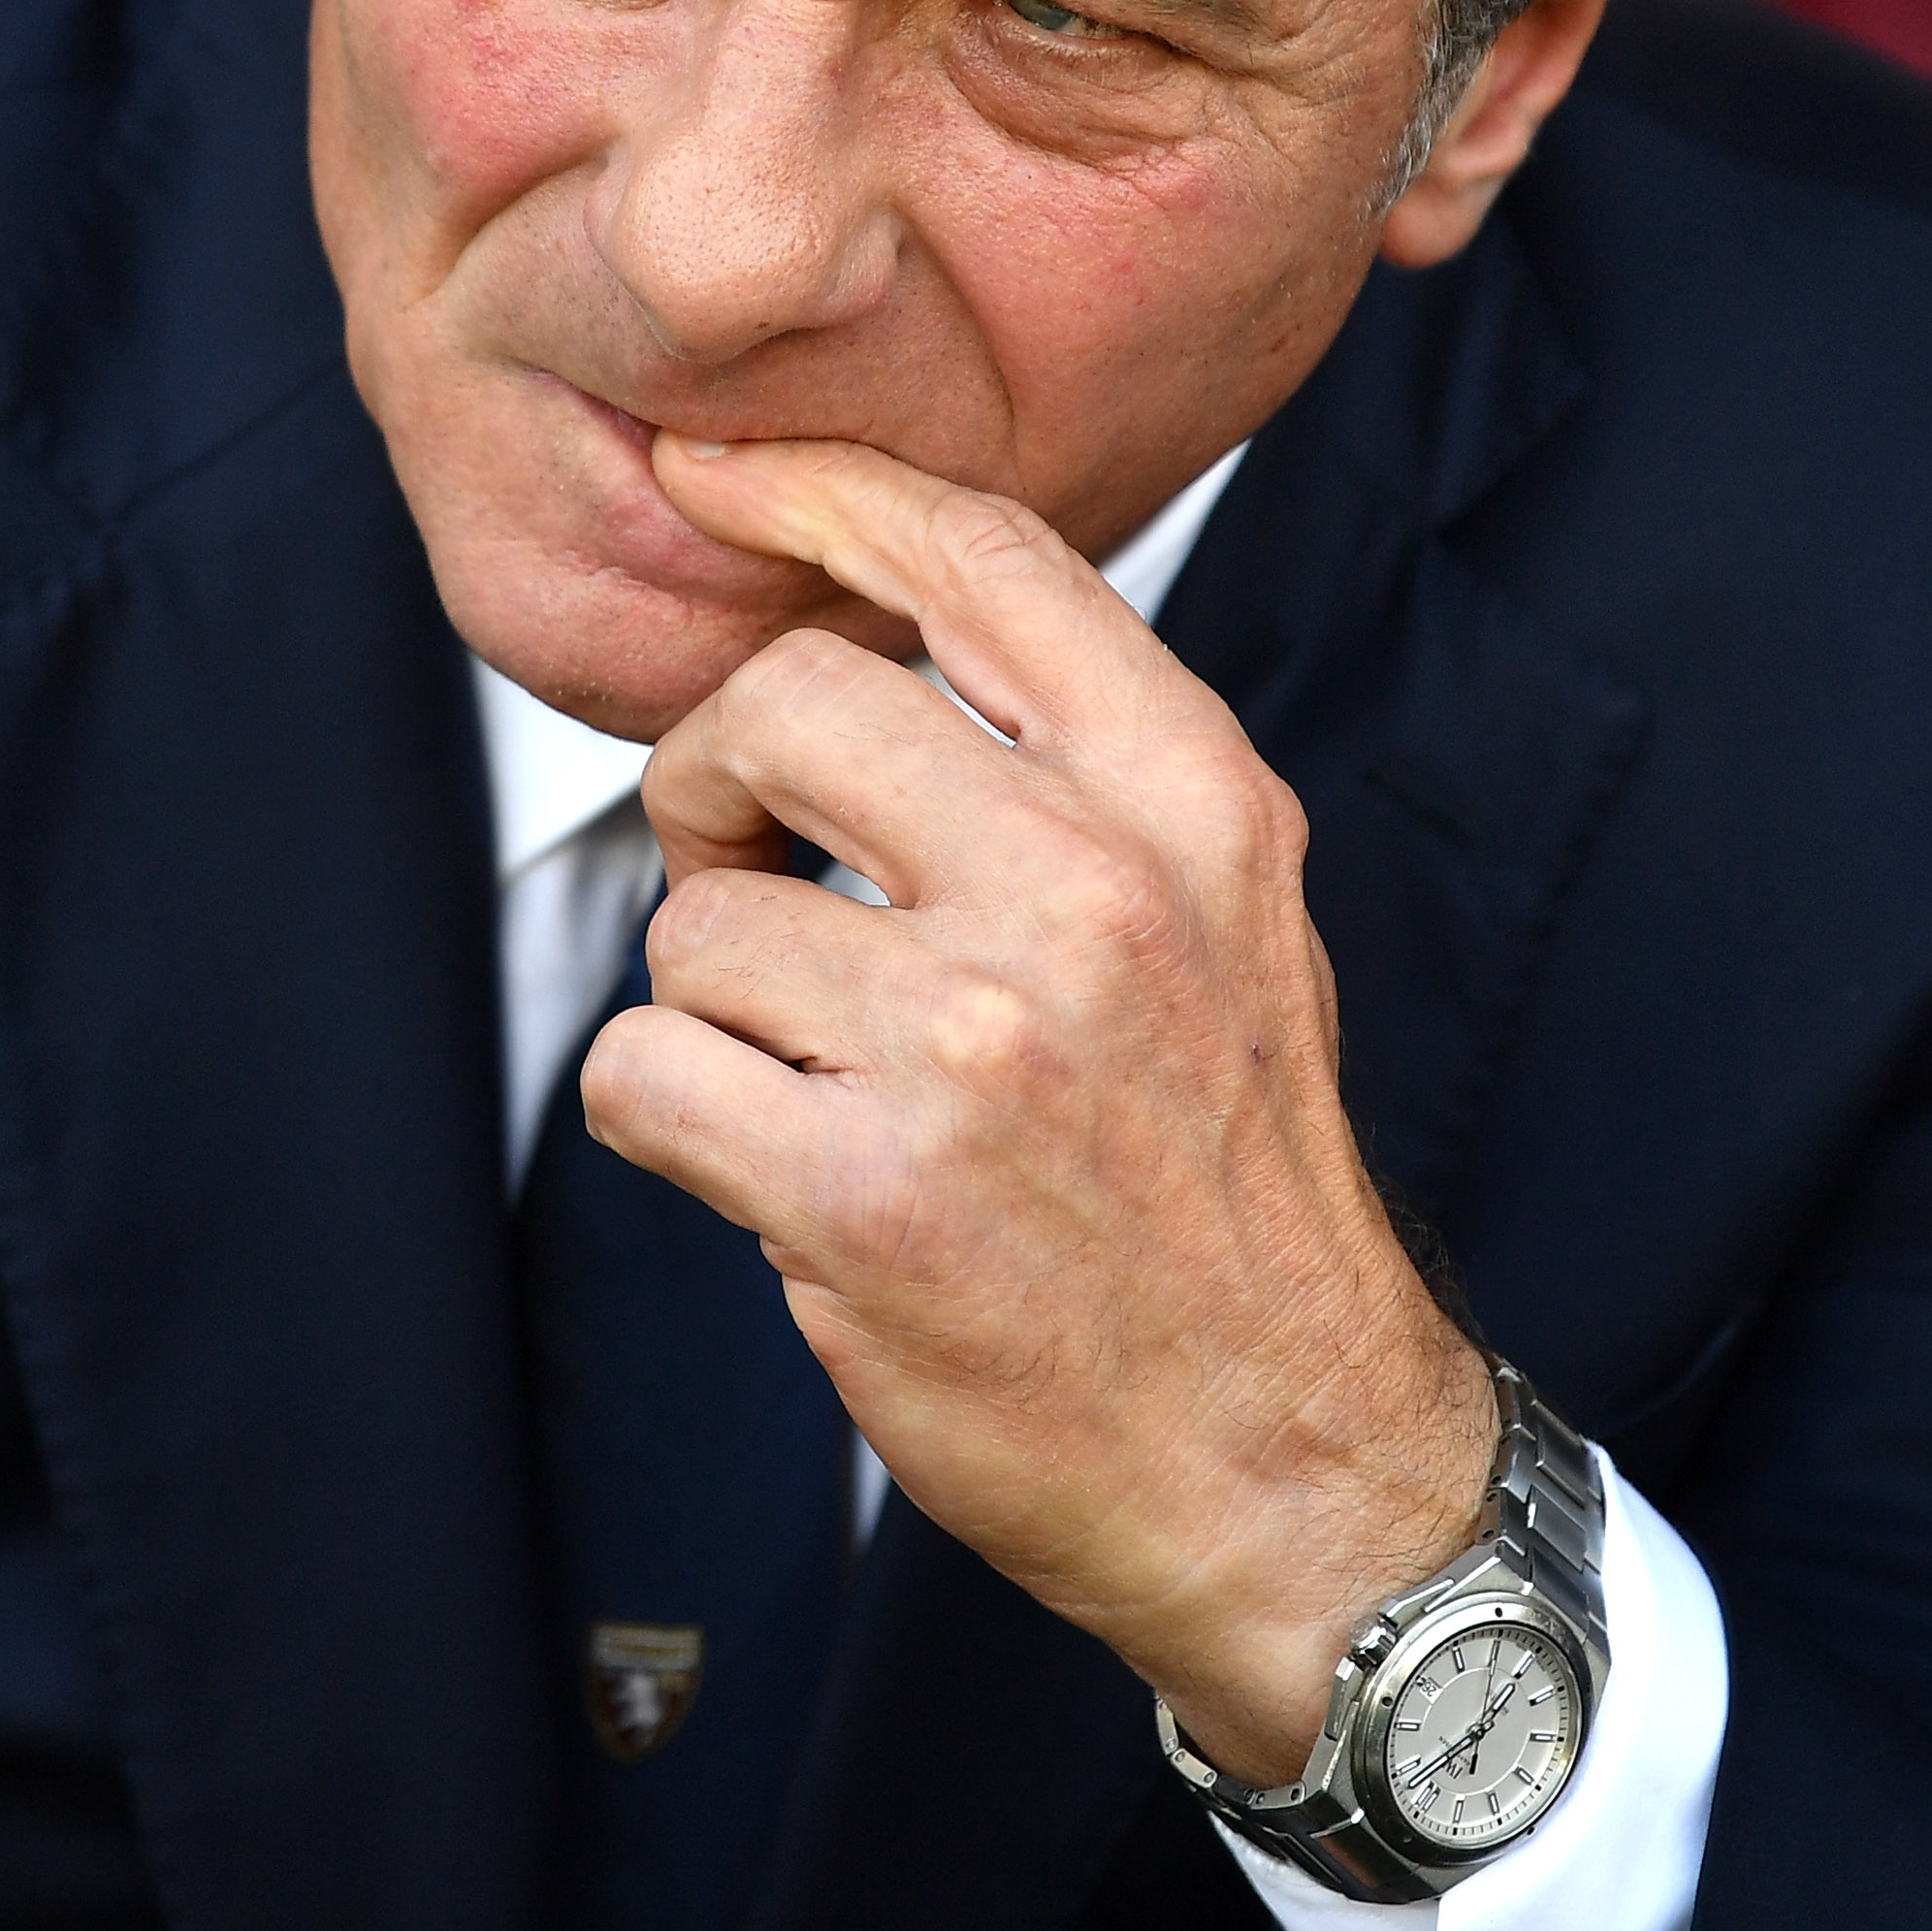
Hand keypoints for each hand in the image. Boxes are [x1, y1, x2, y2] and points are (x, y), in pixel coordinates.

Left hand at [575, 433, 1494, 1784]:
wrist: (1288, 1457)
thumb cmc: (1227, 1184)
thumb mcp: (1230, 913)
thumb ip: (1082, 758)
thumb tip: (874, 604)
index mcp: (1189, 804)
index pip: (979, 558)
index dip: (819, 491)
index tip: (716, 473)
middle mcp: (1090, 899)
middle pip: (786, 702)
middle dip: (716, 776)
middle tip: (743, 857)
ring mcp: (974, 1047)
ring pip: (700, 917)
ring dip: (720, 1000)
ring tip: (823, 1076)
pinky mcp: (864, 1194)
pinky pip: (643, 1070)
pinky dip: (669, 1119)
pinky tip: (770, 1165)